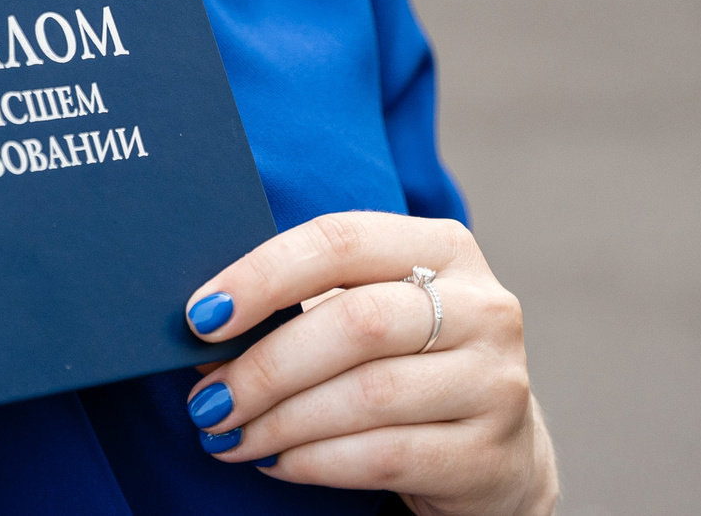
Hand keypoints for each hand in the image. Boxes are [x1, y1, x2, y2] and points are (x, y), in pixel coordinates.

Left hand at [181, 211, 555, 515]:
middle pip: (355, 323)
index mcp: (444, 248)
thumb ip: (306, 304)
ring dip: (280, 420)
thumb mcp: (373, 313)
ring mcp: (495, 382)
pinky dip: (314, 461)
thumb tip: (203, 326)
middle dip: (266, 364)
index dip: (264, 274)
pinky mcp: (489, 454)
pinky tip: (278, 461)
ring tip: (229, 435)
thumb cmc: (408, 366)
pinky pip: (383, 456)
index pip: (342, 239)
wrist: (498, 454)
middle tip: (207, 398)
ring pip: (367, 395)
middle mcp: (483, 306)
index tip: (201, 316)